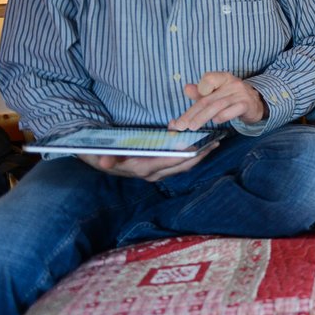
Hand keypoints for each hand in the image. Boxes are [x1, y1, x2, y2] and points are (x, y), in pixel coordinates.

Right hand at [79, 143, 218, 181]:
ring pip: (183, 165)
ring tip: (214, 141)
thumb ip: (104, 158)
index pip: (167, 163)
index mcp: (142, 168)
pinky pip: (179, 162)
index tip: (199, 148)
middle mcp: (152, 173)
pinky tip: (200, 143)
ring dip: (198, 154)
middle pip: (181, 166)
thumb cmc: (102, 154)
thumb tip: (106, 162)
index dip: (183, 156)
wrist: (99, 159)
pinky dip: (190, 153)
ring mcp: (157, 171)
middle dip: (199, 155)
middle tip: (216, 142)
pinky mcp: (159, 166)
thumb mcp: (100, 155)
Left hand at [172, 71, 267, 130]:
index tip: (193, 99)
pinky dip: (223, 116)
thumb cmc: (232, 97)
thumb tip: (187, 88)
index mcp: (223, 78)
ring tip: (192, 126)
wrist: (256, 103)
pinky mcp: (247, 105)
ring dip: (203, 117)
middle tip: (181, 125)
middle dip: (193, 113)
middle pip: (209, 98)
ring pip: (218, 105)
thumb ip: (200, 92)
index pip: (209, 79)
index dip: (200, 89)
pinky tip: (215, 121)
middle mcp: (232, 83)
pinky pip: (234, 110)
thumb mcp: (216, 93)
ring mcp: (241, 94)